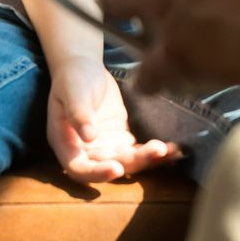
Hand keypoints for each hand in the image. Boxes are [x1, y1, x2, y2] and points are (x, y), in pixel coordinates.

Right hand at [46, 56, 178, 183]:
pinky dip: (154, 153)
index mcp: (66, 144)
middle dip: (133, 162)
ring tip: (168, 150)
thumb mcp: (73, 90)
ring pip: (127, 162)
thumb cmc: (73, 78)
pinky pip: (138, 151)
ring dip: (147, 159)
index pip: (79, 168)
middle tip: (156, 150)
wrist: (84, 67)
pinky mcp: (122, 141)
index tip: (117, 168)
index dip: (97, 173)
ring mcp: (106, 148)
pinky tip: (173, 150)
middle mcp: (86, 152)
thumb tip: (89, 137)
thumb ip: (79, 112)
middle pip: (109, 167)